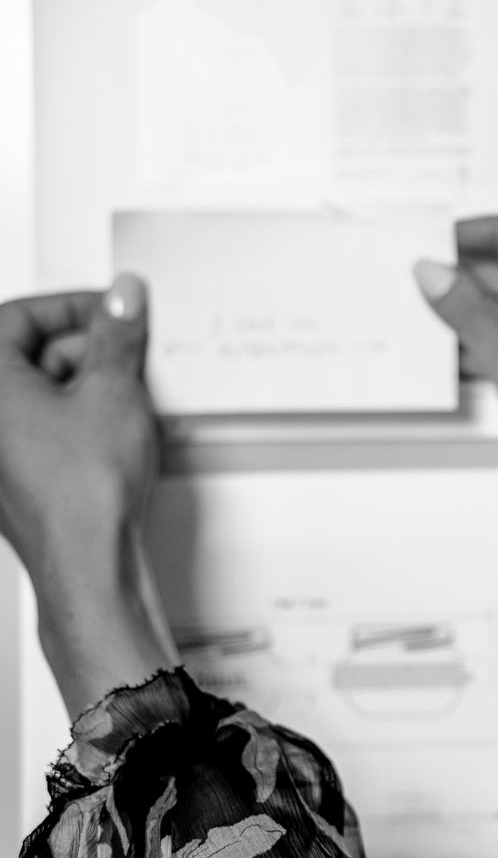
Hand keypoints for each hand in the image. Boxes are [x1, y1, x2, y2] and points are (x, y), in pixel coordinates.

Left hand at [0, 277, 176, 714]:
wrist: (85, 559)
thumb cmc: (82, 490)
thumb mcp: (114, 391)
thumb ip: (117, 335)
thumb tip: (122, 298)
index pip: (18, 315)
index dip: (71, 306)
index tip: (110, 311)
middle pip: (24, 353)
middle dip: (81, 348)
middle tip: (127, 352)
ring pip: (34, 392)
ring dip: (81, 385)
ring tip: (126, 397)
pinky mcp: (10, 475)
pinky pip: (39, 427)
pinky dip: (73, 418)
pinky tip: (112, 429)